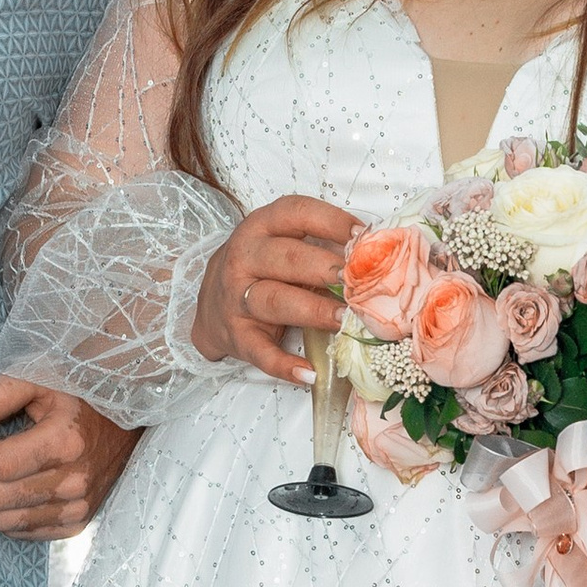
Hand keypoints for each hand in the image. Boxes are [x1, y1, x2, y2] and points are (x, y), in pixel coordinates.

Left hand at [0, 378, 137, 539]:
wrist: (126, 423)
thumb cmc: (81, 396)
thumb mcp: (42, 378)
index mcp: (66, 443)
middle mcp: (74, 483)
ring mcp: (77, 508)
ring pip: (3, 521)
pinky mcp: (76, 524)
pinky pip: (22, 533)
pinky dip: (6, 511)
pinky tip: (10, 484)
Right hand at [192, 196, 364, 384]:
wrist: (210, 305)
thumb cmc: (260, 269)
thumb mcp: (280, 244)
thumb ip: (319, 243)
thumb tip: (376, 252)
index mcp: (261, 227)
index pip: (296, 213)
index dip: (332, 222)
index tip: (364, 236)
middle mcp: (245, 258)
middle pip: (288, 259)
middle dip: (326, 269)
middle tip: (359, 281)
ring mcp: (238, 298)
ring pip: (276, 301)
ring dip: (314, 311)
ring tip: (345, 320)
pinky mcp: (237, 336)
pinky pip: (261, 352)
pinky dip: (284, 365)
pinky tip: (309, 373)